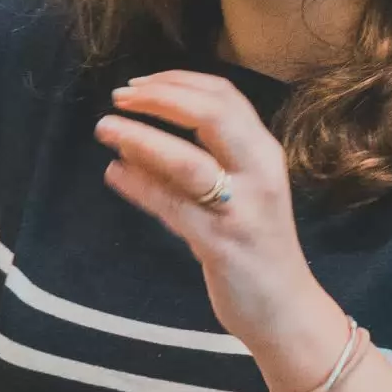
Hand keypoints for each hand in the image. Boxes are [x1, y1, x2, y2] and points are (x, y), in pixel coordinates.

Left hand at [96, 73, 344, 378]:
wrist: (286, 310)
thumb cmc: (257, 245)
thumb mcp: (244, 190)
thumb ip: (208, 158)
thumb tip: (141, 130)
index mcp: (265, 153)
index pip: (224, 96)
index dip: (178, 81)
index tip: (139, 83)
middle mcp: (261, 173)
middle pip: (211, 115)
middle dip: (160, 98)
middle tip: (118, 98)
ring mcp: (242, 210)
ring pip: (187, 161)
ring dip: (140, 139)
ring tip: (105, 130)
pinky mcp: (222, 245)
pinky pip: (172, 207)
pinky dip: (139, 186)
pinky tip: (115, 174)